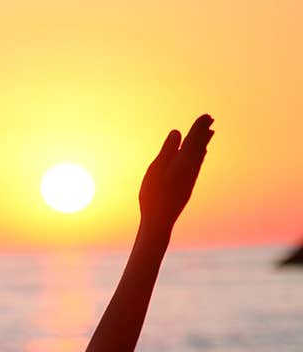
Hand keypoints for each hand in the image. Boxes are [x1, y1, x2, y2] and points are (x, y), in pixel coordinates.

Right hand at [138, 114, 214, 231]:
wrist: (160, 221)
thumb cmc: (154, 195)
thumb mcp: (157, 168)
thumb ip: (168, 149)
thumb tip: (178, 133)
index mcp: (184, 160)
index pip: (194, 138)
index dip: (199, 126)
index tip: (206, 116)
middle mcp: (191, 168)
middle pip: (200, 145)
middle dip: (204, 132)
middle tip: (210, 120)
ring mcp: (190, 178)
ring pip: (200, 156)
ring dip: (204, 143)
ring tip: (209, 134)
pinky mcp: (187, 187)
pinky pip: (197, 165)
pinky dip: (200, 156)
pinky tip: (199, 156)